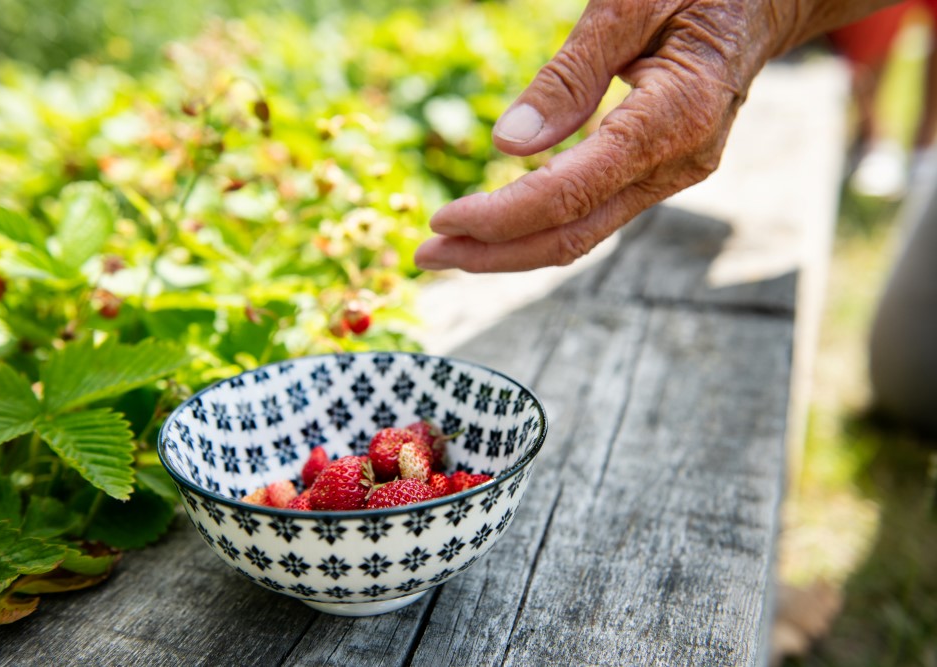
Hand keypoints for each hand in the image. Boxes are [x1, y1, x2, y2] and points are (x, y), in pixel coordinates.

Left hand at [414, 0, 893, 272]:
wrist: (766, 0)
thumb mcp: (630, 4)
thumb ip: (570, 76)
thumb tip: (509, 144)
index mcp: (674, 117)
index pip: (570, 192)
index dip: (501, 217)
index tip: (442, 222)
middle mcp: (679, 162)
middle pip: (573, 235)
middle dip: (493, 255)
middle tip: (426, 256)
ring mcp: (675, 174)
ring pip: (584, 233)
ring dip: (512, 248)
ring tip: (450, 247)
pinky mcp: (662, 173)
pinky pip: (596, 213)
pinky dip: (542, 225)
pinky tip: (501, 223)